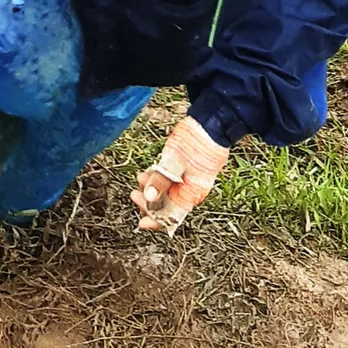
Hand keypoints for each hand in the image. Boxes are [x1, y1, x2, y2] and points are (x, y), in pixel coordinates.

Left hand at [131, 117, 228, 234]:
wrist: (212, 124)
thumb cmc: (197, 142)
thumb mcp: (175, 161)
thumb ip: (161, 180)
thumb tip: (149, 198)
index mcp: (192, 194)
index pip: (173, 216)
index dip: (156, 221)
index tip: (141, 223)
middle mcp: (192, 191)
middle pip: (168, 206)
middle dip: (150, 203)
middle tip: (135, 194)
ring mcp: (191, 180)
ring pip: (168, 192)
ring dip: (153, 188)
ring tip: (140, 178)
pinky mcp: (188, 170)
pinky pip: (172, 181)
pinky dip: (160, 179)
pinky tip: (151, 173)